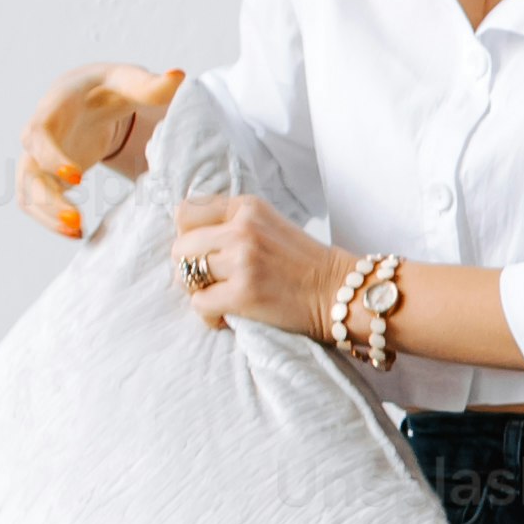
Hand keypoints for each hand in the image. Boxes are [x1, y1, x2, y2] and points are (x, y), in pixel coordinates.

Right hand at [19, 62, 186, 239]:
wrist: (88, 97)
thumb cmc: (108, 87)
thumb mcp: (130, 81)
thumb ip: (151, 84)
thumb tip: (179, 76)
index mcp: (53, 109)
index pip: (38, 133)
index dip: (51, 156)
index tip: (77, 177)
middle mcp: (37, 136)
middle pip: (27, 170)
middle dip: (47, 198)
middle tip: (76, 221)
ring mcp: (37, 158)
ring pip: (28, 192)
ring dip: (47, 215)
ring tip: (78, 233)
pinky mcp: (44, 176)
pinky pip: (36, 202)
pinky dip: (50, 219)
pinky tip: (77, 232)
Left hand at [165, 192, 341, 341]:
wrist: (343, 293)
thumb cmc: (306, 265)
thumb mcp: (269, 225)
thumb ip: (233, 224)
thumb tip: (190, 240)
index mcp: (247, 207)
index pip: (186, 213)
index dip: (188, 236)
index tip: (203, 253)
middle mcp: (242, 228)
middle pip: (181, 246)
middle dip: (189, 267)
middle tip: (212, 282)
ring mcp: (243, 260)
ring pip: (184, 274)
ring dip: (197, 291)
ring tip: (220, 298)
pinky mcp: (244, 293)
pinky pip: (199, 304)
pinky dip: (209, 315)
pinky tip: (227, 316)